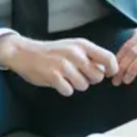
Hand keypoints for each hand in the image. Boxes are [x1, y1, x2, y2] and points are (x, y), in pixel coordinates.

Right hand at [0, 34, 117, 95]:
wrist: (24, 52)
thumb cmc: (51, 51)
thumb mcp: (73, 47)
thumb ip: (89, 56)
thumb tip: (105, 69)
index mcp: (82, 45)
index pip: (108, 58)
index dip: (112, 69)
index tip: (108, 74)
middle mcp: (75, 54)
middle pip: (97, 76)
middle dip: (90, 79)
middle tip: (78, 75)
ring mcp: (64, 65)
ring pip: (84, 85)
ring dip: (76, 85)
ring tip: (66, 77)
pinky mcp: (53, 76)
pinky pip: (69, 91)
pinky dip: (64, 89)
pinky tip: (57, 81)